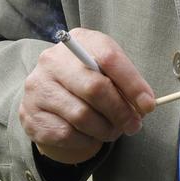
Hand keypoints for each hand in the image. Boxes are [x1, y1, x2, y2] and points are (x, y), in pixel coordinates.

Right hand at [18, 29, 156, 165]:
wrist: (48, 94)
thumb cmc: (86, 79)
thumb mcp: (105, 69)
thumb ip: (124, 83)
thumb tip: (144, 105)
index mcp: (79, 41)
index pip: (109, 57)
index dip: (133, 83)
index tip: (148, 105)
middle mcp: (53, 60)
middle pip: (95, 88)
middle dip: (121, 112)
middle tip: (134, 125)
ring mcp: (38, 87)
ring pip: (82, 116)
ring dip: (105, 129)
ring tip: (113, 131)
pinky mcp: (31, 114)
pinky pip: (67, 134)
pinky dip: (86, 140)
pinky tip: (90, 135)